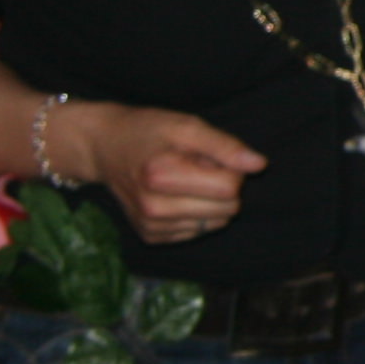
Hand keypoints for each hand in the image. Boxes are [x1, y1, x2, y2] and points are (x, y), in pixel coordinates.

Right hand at [67, 103, 264, 244]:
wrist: (105, 147)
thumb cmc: (148, 132)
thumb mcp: (187, 127)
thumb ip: (225, 146)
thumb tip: (259, 165)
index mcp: (160, 177)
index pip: (230, 187)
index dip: (230, 169)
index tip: (207, 157)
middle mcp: (153, 207)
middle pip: (227, 208)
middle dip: (222, 186)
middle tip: (195, 167)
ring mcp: (152, 226)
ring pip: (217, 223)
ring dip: (209, 201)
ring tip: (183, 180)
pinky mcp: (152, 236)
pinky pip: (199, 231)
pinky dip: (196, 213)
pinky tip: (175, 195)